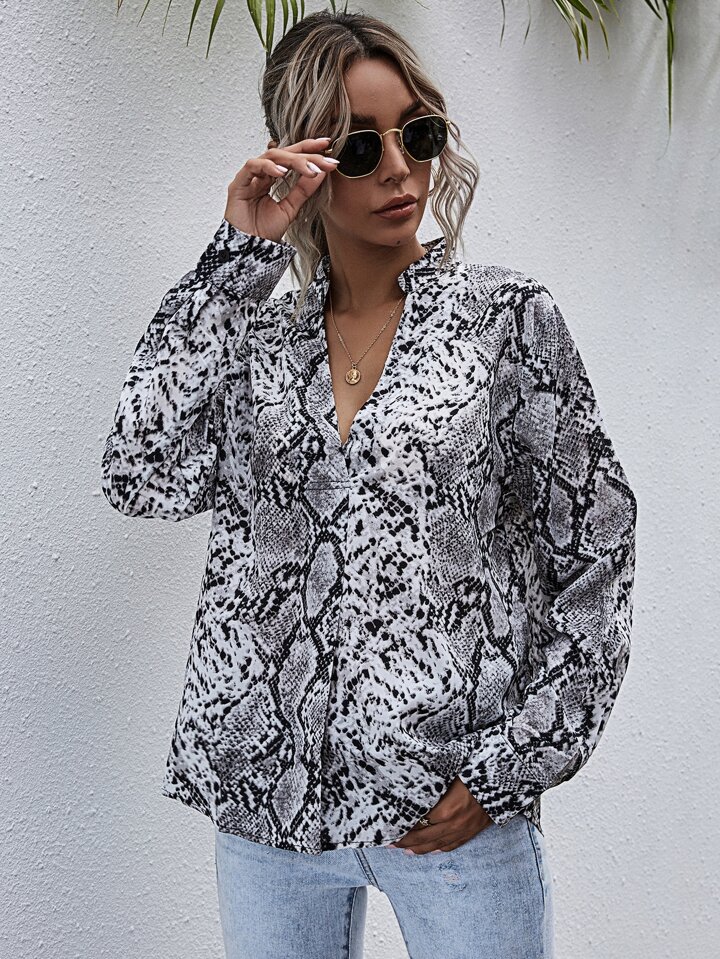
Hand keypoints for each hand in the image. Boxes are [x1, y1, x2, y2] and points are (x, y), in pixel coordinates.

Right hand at [223, 136, 339, 243]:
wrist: (250, 250)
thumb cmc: (265, 231)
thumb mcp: (291, 208)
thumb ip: (304, 190)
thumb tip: (321, 172)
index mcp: (272, 177)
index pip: (291, 156)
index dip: (308, 149)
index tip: (327, 146)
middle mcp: (261, 174)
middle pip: (284, 153)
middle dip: (306, 154)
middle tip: (324, 161)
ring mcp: (249, 178)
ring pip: (270, 156)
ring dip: (292, 160)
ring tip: (308, 169)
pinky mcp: (238, 184)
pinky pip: (252, 167)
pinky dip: (268, 167)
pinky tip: (282, 173)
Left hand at [387, 777, 493, 854]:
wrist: (505, 778)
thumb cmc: (476, 769)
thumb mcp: (450, 772)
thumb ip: (433, 782)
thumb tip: (413, 783)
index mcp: (446, 809)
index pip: (417, 824)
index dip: (403, 828)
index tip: (389, 828)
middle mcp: (453, 823)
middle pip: (423, 838)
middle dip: (405, 841)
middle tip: (390, 843)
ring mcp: (463, 830)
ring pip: (437, 845)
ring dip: (419, 848)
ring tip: (404, 850)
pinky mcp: (473, 831)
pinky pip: (453, 845)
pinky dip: (440, 849)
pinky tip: (432, 850)